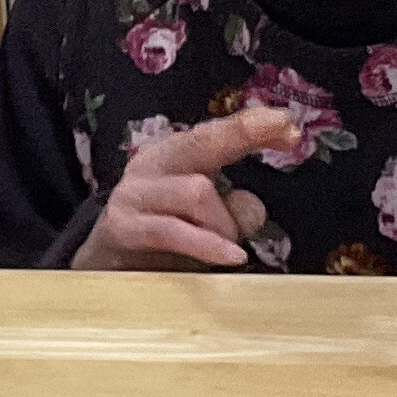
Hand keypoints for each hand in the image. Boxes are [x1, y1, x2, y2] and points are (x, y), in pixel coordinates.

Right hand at [74, 107, 295, 269]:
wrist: (106, 269)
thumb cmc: (164, 242)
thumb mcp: (206, 224)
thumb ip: (233, 211)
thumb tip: (252, 206)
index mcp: (174, 157)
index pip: (215, 134)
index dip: (253, 127)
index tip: (291, 127)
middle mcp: (152, 165)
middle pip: (203, 140)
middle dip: (245, 132)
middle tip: (288, 134)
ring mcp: (135, 193)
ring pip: (197, 191)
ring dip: (225, 224)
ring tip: (230, 249)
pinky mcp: (123, 226)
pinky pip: (173, 230)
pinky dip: (207, 244)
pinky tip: (231, 257)